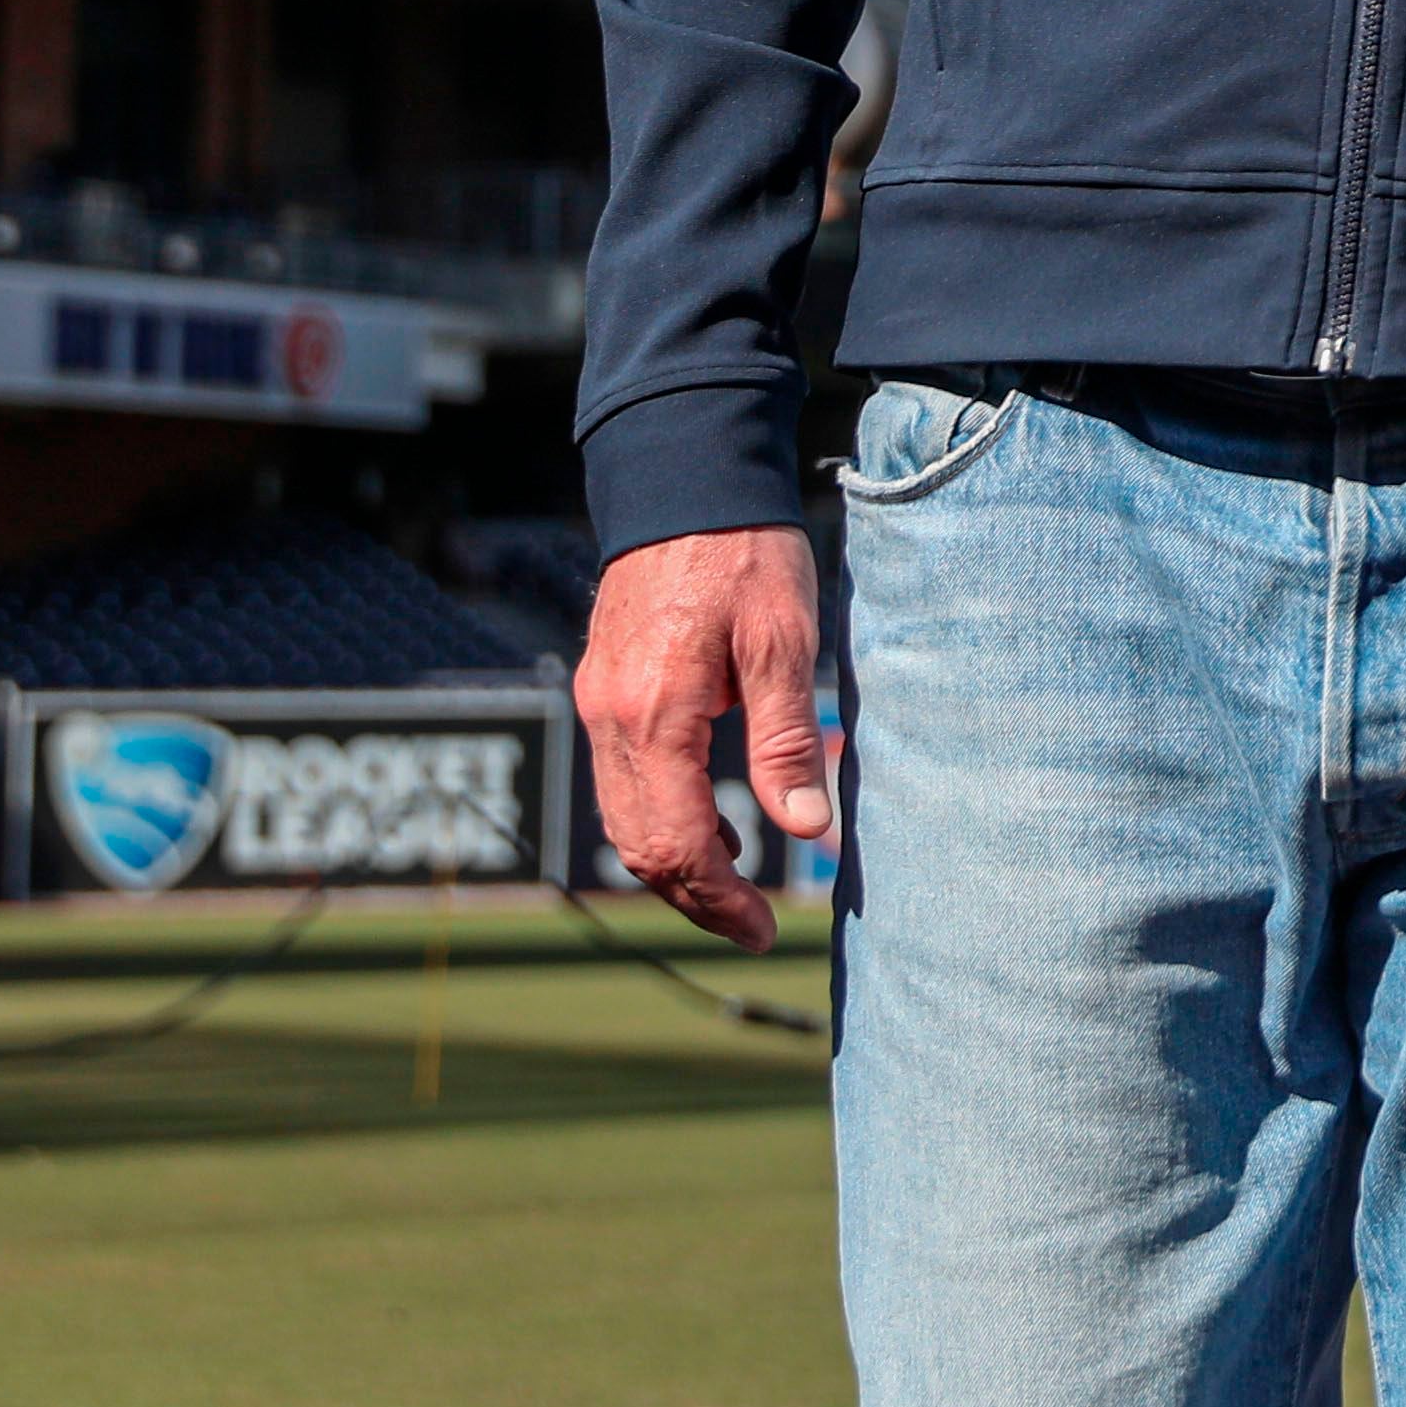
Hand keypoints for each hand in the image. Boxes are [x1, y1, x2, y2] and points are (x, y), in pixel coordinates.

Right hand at [578, 525, 833, 949]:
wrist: (683, 477)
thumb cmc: (744, 553)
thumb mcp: (784, 641)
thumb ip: (786, 741)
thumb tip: (807, 831)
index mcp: (656, 714)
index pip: (677, 843)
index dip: (719, 902)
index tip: (766, 929)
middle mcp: (611, 717)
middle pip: (639, 845)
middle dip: (694, 898)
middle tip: (755, 924)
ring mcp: (598, 702)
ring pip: (621, 818)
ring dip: (675, 863)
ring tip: (740, 886)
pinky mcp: (602, 687)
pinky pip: (620, 780)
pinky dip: (660, 818)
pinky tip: (715, 822)